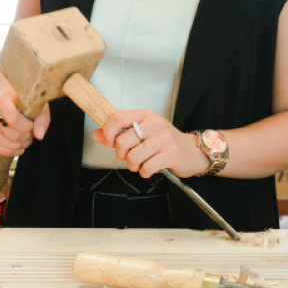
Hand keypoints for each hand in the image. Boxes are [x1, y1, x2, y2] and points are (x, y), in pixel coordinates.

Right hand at [0, 89, 49, 156]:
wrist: (9, 100)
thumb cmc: (24, 102)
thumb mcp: (37, 105)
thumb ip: (42, 118)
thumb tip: (39, 136)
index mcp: (1, 100)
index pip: (14, 120)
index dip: (27, 127)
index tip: (32, 125)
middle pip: (11, 135)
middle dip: (26, 137)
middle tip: (31, 133)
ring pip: (6, 145)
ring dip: (20, 146)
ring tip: (26, 139)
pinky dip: (12, 152)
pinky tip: (19, 145)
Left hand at [93, 109, 209, 177]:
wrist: (191, 152)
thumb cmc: (163, 142)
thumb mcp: (142, 133)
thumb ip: (119, 133)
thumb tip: (96, 134)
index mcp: (146, 115)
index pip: (119, 117)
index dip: (108, 131)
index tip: (109, 142)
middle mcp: (155, 124)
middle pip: (123, 140)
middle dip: (121, 154)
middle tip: (128, 157)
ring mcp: (164, 138)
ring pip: (133, 156)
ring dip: (133, 166)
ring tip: (140, 164)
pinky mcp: (171, 153)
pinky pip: (146, 168)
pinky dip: (144, 173)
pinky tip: (150, 169)